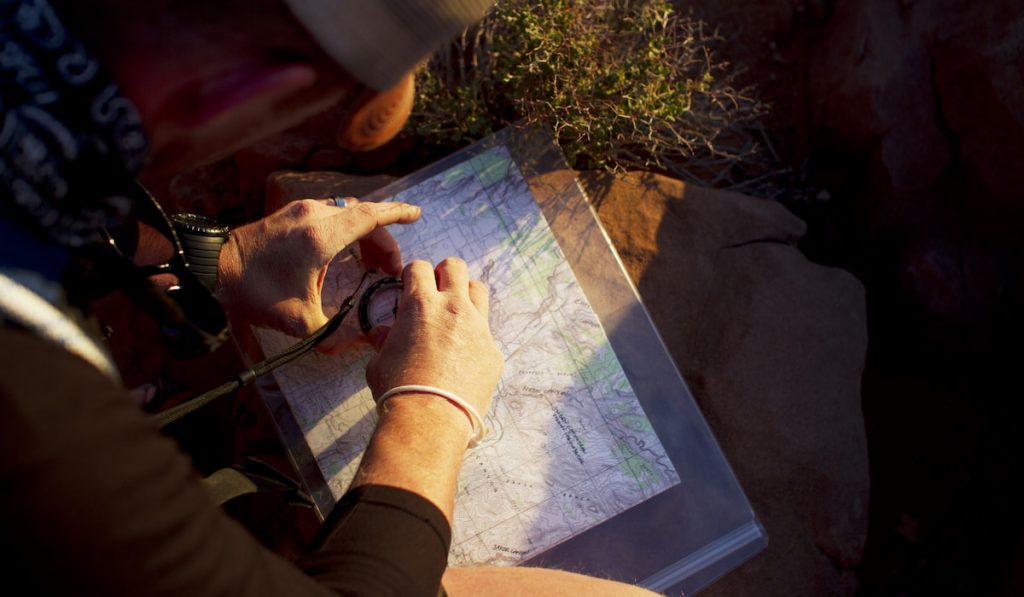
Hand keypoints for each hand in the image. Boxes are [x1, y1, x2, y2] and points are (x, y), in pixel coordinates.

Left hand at [216, 198, 419, 352]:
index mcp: (321, 236)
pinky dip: (346, 228)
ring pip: (346, 213)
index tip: (417, 215)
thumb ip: (332, 332)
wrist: (210, 270)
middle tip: (390, 269)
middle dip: (383, 240)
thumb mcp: (297, 320)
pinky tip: (346, 250)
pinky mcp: (289, 213)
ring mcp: (300, 210)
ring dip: (364, 234)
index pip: (371, 216)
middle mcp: (314, 215)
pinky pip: (329, 214)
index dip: (398, 215)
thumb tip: (356, 343)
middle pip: (363, 217)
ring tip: (371, 262)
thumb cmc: (254, 291)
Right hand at [365, 258, 503, 419]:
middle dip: (444, 275)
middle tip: (436, 293)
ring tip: (454, 315)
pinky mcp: (493, 351)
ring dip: (466, 295)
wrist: (430, 418)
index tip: (410, 287)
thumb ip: (384, 341)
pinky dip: (475, 337)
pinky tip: (464, 357)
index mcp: (420, 305)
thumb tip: (380, 333)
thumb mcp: (380, 361)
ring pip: (478, 291)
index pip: (419, 267)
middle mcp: (453, 308)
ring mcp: (478, 328)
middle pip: (455, 268)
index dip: (413, 275)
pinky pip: (486, 333)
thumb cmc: (398, 389)